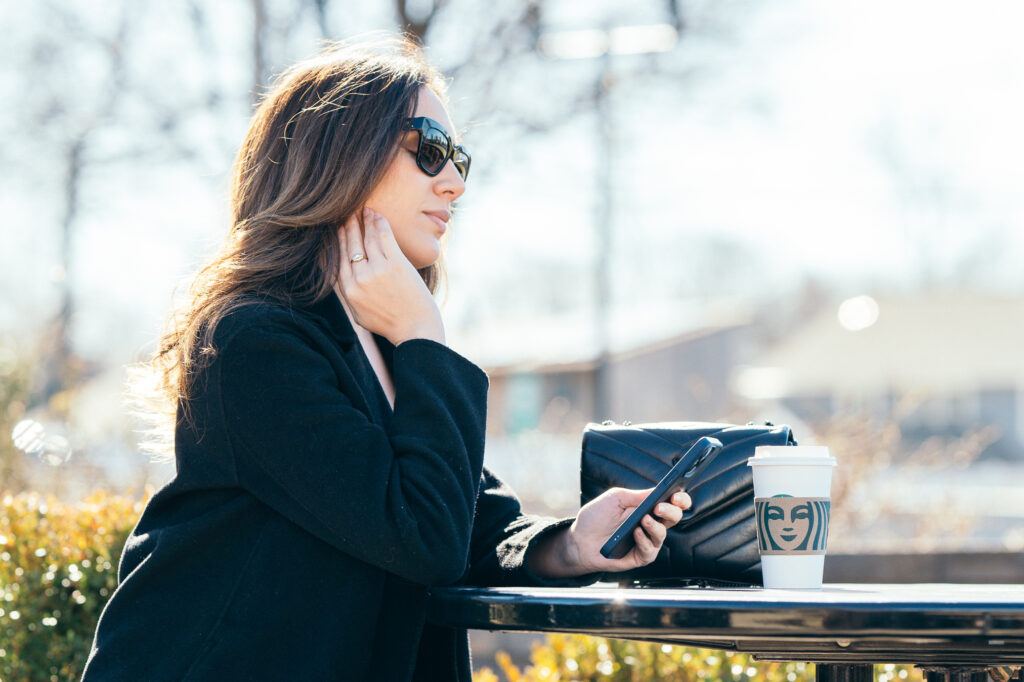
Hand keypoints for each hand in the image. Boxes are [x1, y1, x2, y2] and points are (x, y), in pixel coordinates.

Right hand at [336, 208, 444, 345]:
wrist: (415, 329)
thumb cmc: (390, 323)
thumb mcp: (360, 314)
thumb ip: (351, 295)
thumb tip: (345, 278)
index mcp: (349, 291)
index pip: (339, 259)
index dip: (338, 242)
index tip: (337, 230)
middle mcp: (360, 278)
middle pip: (350, 245)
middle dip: (348, 226)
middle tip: (346, 213)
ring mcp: (377, 270)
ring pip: (367, 238)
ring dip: (363, 221)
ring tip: (362, 210)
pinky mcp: (396, 264)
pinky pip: (384, 236)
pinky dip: (379, 223)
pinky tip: (376, 214)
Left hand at [564, 487, 690, 573]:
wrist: (579, 540)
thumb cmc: (597, 517)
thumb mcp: (615, 499)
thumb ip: (637, 495)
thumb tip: (658, 490)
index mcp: (648, 507)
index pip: (672, 502)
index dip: (680, 498)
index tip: (676, 495)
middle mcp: (651, 524)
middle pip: (674, 517)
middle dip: (671, 511)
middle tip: (659, 507)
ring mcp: (646, 541)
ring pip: (662, 535)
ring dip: (654, 527)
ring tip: (643, 519)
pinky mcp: (639, 557)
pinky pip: (649, 551)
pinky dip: (644, 541)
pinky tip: (635, 533)